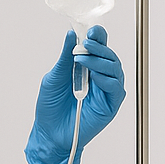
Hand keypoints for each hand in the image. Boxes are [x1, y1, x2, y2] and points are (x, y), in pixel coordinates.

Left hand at [25, 25, 125, 163]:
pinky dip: (106, 79)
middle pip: (109, 56)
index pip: (99, 48)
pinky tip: (94, 77)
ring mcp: (106, 91)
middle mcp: (99, 78)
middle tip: (86, 42)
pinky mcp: (109, 105)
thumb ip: (65, 58)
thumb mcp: (54, 78)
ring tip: (83, 59)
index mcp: (87, 68)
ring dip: (100, 61)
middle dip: (99, 47)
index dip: (98, 37)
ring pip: (114, 69)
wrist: (49, 133)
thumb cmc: (51, 108)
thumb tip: (71, 35)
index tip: (91, 30)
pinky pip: (115, 88)